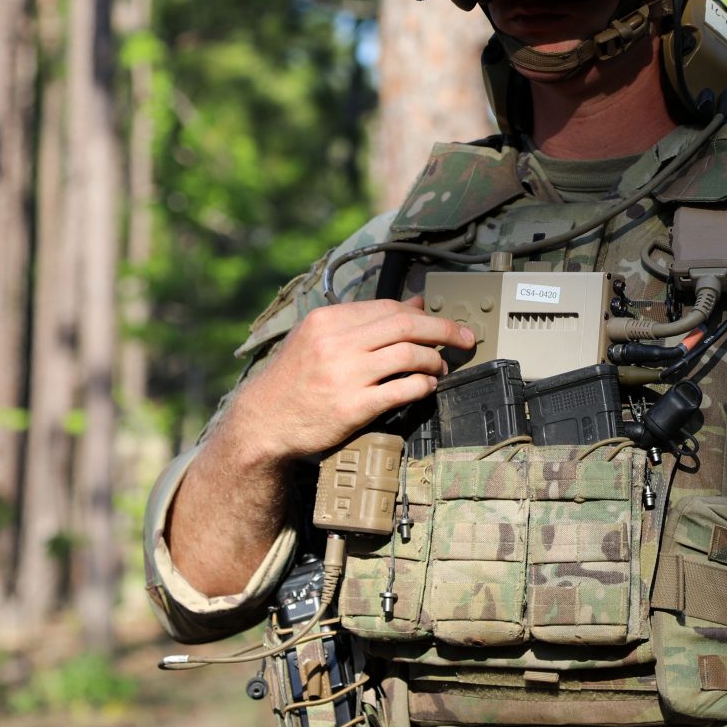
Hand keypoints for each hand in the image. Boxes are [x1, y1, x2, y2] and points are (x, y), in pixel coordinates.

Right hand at [220, 297, 473, 463]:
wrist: (261, 422)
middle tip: (465, 338)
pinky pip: (402, 389)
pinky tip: (428, 386)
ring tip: (441, 366)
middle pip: (405, 325)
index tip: (441, 323)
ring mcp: (345, 375)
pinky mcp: (353, 406)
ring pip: (408, 355)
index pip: (388, 307)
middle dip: (443, 330)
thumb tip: (416, 303)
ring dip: (434, 360)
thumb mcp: (319, 339)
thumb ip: (363, 321)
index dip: (423, 314)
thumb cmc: (294, 379)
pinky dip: (423, 385)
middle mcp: (336, 343)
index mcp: (327, 320)